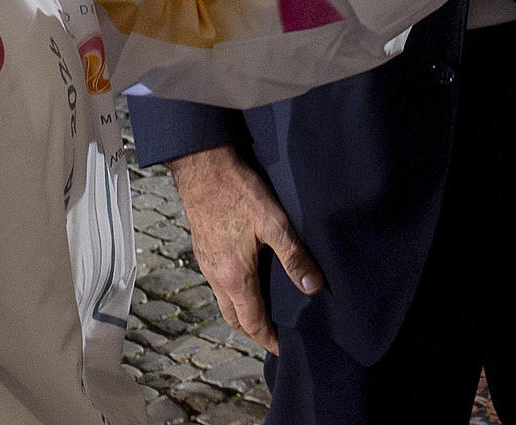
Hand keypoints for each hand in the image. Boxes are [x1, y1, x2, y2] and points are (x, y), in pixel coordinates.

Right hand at [170, 145, 321, 355]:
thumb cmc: (237, 192)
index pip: (252, 322)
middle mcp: (216, 276)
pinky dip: (234, 294)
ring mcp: (207, 263)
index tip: (283, 348)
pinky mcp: (204, 250)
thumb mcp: (274, 223)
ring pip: (224, 301)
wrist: (203, 167)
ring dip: (243, 312)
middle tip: (275, 335)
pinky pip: (218, 284)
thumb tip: (313, 286)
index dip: (269, 338)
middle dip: (254, 331)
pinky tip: (248, 280)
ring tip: (265, 310)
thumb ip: (294, 257)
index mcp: (234, 277)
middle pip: (235, 318)